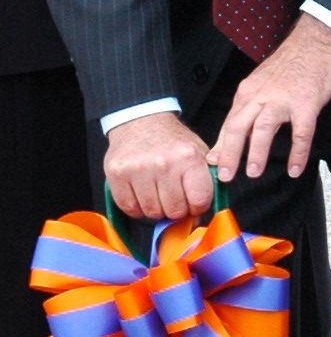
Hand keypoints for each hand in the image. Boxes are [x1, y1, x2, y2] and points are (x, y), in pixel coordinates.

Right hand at [104, 112, 215, 227]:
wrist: (140, 121)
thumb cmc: (171, 141)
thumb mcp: (199, 153)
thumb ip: (207, 182)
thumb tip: (201, 216)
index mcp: (189, 157)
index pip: (199, 201)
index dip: (198, 207)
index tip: (194, 202)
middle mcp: (163, 163)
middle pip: (174, 211)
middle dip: (177, 208)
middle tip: (174, 196)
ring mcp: (138, 169)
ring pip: (152, 212)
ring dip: (156, 208)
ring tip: (157, 191)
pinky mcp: (116, 174)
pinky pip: (130, 208)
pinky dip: (137, 206)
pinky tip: (142, 192)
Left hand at [209, 14, 330, 182]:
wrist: (316, 41)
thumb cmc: (290, 65)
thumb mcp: (261, 85)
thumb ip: (247, 110)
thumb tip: (232, 136)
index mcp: (248, 93)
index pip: (228, 123)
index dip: (220, 147)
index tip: (214, 168)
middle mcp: (261, 95)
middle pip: (238, 127)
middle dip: (229, 154)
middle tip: (225, 176)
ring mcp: (284, 99)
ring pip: (263, 128)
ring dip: (256, 152)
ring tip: (253, 173)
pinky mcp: (307, 102)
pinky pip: (301, 132)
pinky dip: (297, 152)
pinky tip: (295, 169)